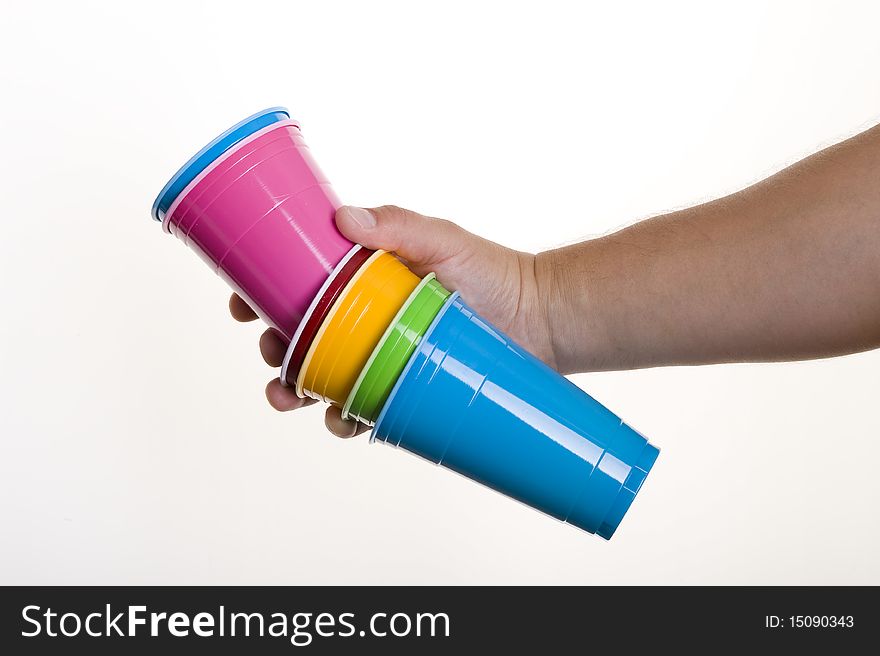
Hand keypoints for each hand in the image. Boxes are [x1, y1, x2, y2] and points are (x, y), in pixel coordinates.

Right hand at [230, 205, 556, 436]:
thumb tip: (343, 218)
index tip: (238, 300)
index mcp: (361, 281)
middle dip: (271, 346)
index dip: (260, 293)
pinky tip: (340, 416)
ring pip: (319, 379)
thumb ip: (398, 226)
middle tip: (270, 348)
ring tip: (289, 393)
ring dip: (292, 389)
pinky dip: (342, 418)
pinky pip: (359, 410)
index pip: (298, 285)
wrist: (539, 320)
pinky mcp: (399, 392)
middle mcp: (363, 321)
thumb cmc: (490, 272)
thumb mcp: (443, 239)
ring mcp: (379, 359)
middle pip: (298, 336)